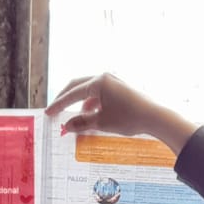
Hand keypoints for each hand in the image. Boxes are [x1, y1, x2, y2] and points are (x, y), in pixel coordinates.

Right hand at [45, 74, 197, 155]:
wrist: (154, 117)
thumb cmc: (129, 118)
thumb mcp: (102, 122)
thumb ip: (82, 123)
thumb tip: (66, 126)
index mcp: (98, 82)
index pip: (72, 93)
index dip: (58, 104)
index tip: (48, 113)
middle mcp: (104, 77)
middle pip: (77, 86)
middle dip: (65, 98)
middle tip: (54, 110)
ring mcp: (112, 81)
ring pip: (88, 90)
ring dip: (79, 103)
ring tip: (73, 118)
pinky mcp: (118, 88)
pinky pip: (98, 93)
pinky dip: (91, 103)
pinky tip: (90, 116)